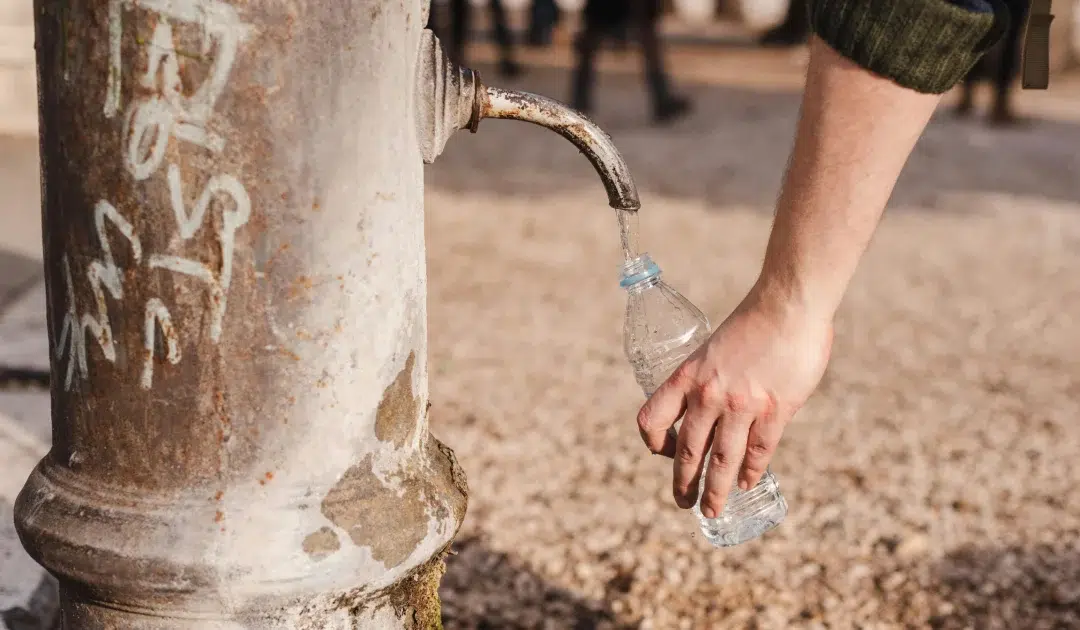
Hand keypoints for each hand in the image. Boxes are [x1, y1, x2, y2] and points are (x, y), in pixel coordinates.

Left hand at [635, 283, 832, 518]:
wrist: (788, 304)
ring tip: (711, 510)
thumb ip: (713, 379)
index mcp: (687, 376)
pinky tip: (747, 483)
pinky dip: (751, 472)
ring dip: (715, 490)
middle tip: (683, 503)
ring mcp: (741, 406)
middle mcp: (708, 395)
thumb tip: (720, 407)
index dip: (653, 441)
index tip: (663, 451)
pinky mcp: (775, 411)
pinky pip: (758, 452)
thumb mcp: (714, 348)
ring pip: (722, 461)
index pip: (652, 418)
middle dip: (684, 483)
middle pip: (688, 451)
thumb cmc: (754, 321)